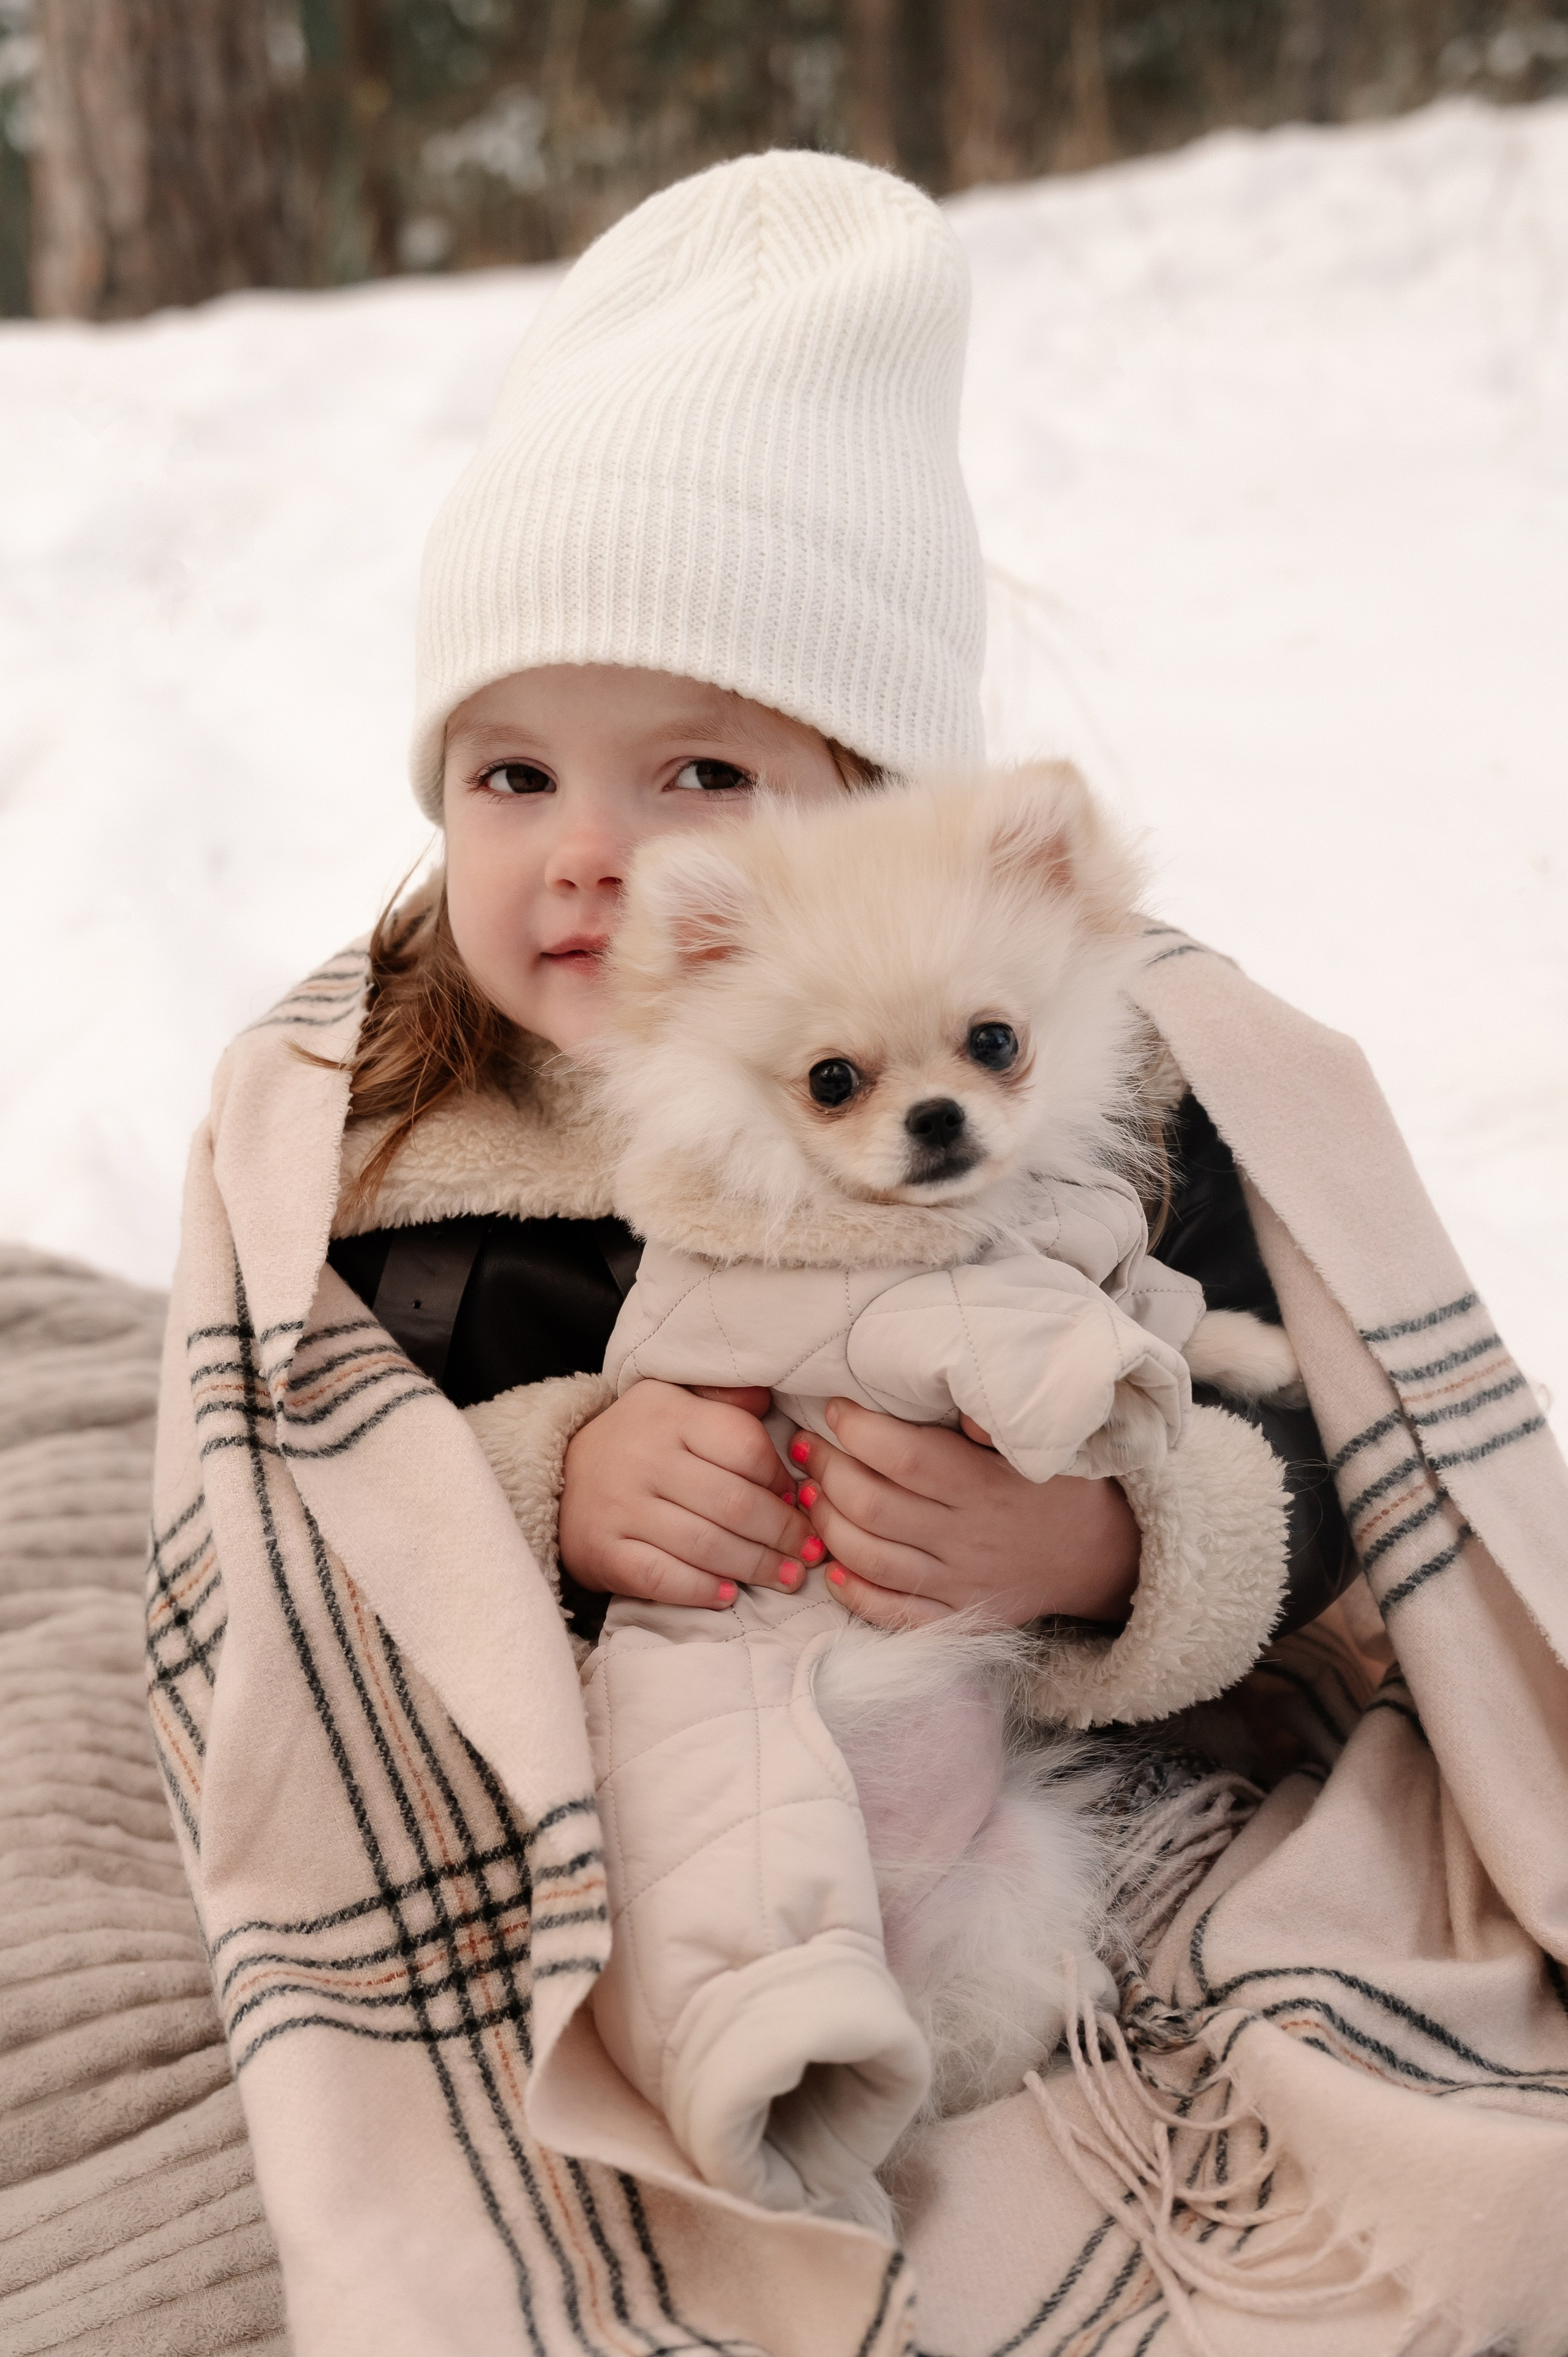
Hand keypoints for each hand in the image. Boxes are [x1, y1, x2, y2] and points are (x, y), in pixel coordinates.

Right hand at [559, 1380, 812, 1610]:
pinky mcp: (603, 1552)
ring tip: (788, 1577)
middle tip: (810, 1551)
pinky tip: (730, 1594)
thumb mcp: (675, 1402)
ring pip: (706, 1545)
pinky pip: (662, 1577)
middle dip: (783, 1533)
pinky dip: (701, 1589)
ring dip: (756, 1566)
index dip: (781, 1478)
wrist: (559, 1478)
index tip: (800, 1499)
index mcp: (670, 1415)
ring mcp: (620, 1507)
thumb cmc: (638, 1442)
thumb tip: (773, 1403)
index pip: (745, 1446)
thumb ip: (724, 1404)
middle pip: (734, 1503)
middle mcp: (644, 1458)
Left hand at [788, 1398, 1140, 1629]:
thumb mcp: (1042, 1440)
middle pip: (875, 1505)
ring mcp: (961, 1582)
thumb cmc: (1059, 1483)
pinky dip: (856, 1594)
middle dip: (826, 1471)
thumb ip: (993, 1417)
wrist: (1099, 1554)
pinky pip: (895, 1613)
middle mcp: (969, 1536)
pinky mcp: (957, 1615)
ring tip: (806, 1494)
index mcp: (986, 1484)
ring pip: (872, 1558)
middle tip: (804, 1446)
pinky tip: (831, 1567)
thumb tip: (956, 1392)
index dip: (858, 1430)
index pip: (906, 1456)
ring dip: (826, 1524)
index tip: (834, 1408)